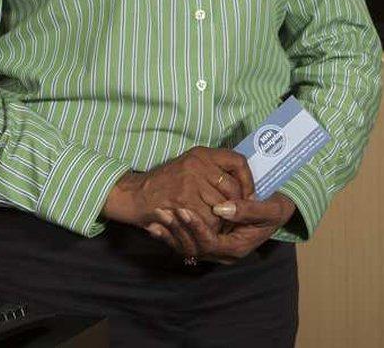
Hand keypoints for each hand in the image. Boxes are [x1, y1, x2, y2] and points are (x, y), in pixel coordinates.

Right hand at [101, 146, 249, 237]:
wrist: (134, 195)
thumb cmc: (166, 183)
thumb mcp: (191, 166)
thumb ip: (214, 172)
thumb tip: (244, 187)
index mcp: (203, 154)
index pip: (237, 162)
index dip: (247, 180)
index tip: (248, 195)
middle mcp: (198, 165)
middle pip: (232, 189)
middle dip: (235, 206)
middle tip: (234, 216)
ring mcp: (189, 183)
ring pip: (221, 206)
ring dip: (222, 220)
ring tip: (218, 225)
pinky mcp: (181, 202)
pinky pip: (206, 219)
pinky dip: (208, 227)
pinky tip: (204, 229)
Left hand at [147, 194, 297, 264]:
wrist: (276, 212)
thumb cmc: (275, 210)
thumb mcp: (269, 209)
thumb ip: (247, 210)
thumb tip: (221, 209)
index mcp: (237, 247)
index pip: (210, 242)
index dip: (195, 228)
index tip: (183, 209)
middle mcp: (223, 254)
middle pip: (194, 248)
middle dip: (177, 230)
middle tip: (163, 212)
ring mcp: (214, 250)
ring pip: (186, 248)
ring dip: (170, 233)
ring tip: (156, 217)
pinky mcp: (208, 243)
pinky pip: (185, 243)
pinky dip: (170, 235)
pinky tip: (156, 225)